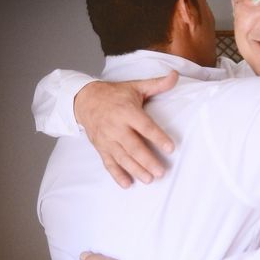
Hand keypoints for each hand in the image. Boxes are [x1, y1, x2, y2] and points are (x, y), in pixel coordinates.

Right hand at [74, 71, 178, 187]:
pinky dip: (117, 175)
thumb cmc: (115, 94)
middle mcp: (116, 127)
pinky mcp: (101, 147)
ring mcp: (107, 139)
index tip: (170, 148)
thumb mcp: (135, 86)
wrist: (84, 100)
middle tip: (161, 171)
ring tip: (149, 179)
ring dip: (135, 170)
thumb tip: (175, 75)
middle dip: (147, 160)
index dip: (158, 137)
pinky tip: (127, 184)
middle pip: (133, 146)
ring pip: (122, 157)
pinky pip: (108, 163)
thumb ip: (157, 84)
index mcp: (126, 111)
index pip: (144, 126)